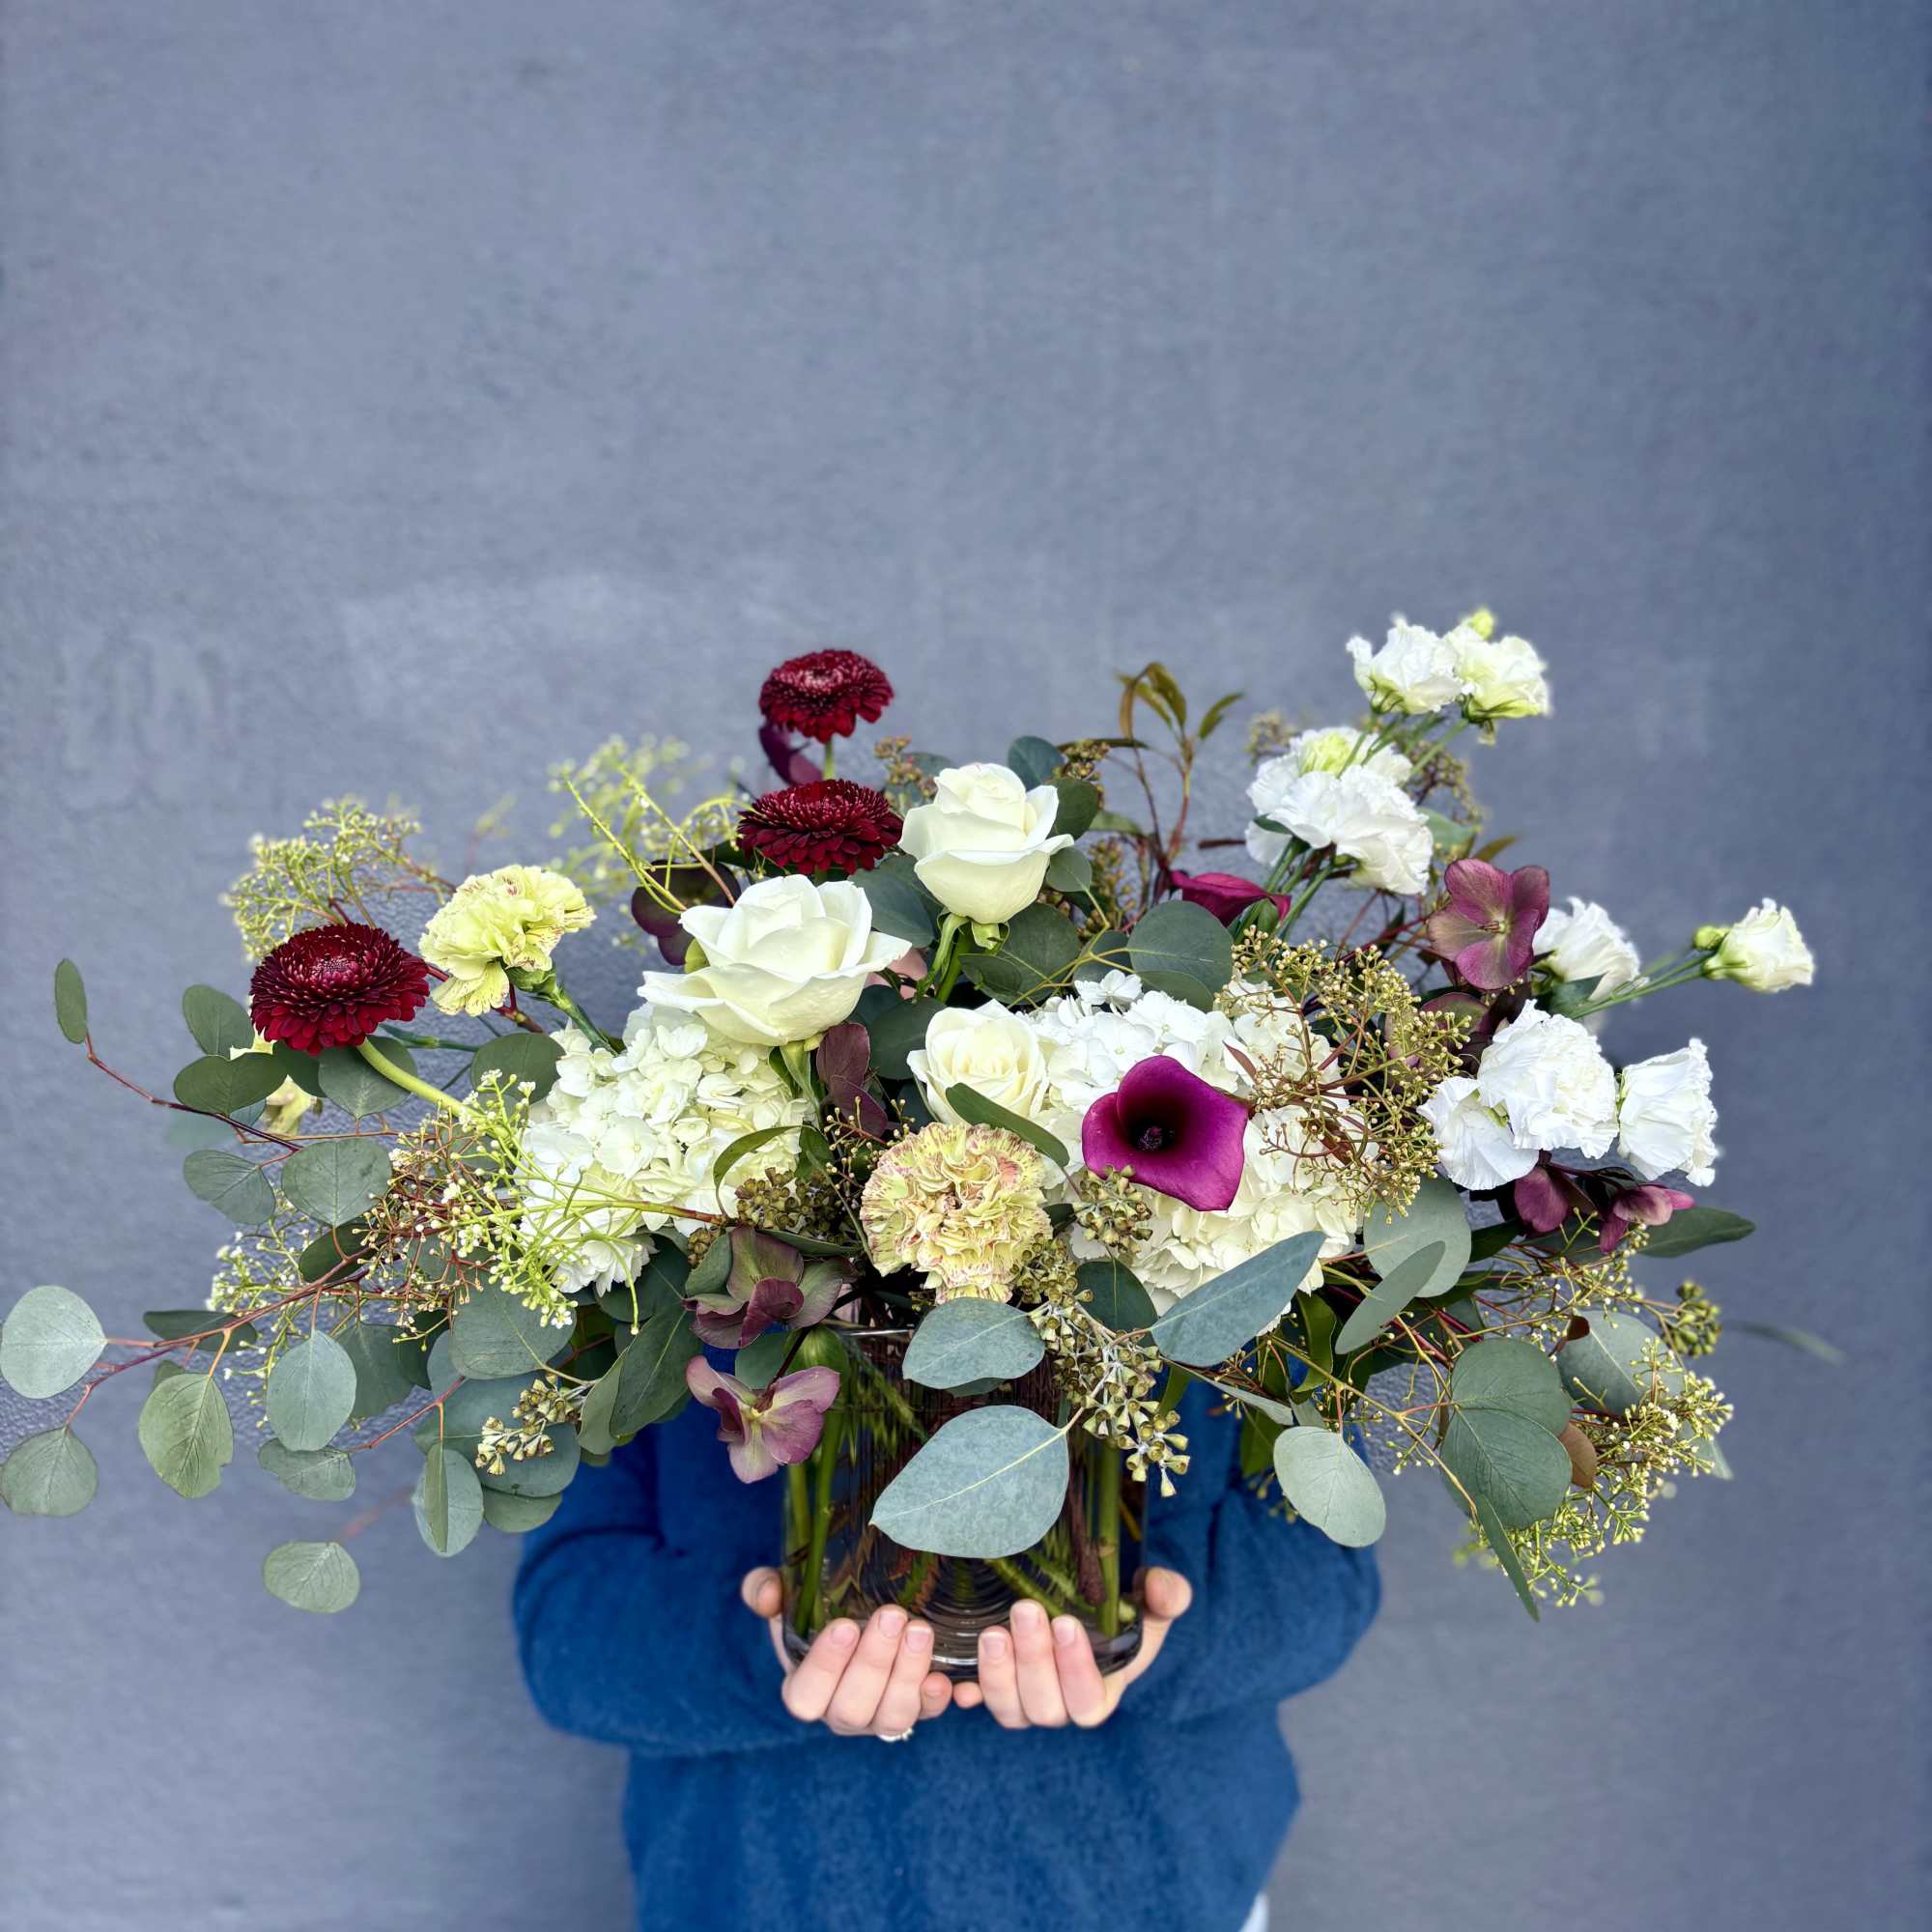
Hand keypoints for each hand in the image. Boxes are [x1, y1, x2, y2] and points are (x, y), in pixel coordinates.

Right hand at [740, 1568, 951, 1737]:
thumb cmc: (818, 1611)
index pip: (807, 1696)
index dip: (825, 1667)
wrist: (862, 1616)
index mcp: (805, 1690)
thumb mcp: (787, 1597)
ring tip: (921, 1631)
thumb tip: (768, 1594)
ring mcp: (879, 1717)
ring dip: (908, 1675)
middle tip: (893, 1616)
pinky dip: (940, 1699)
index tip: (844, 1626)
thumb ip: (764, 1589)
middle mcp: (842, 1713)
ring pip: (894, 1716)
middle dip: (874, 1662)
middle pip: (853, 1708)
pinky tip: (948, 1677)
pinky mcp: (917, 1710)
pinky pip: (930, 1714)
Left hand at [951, 1567, 1192, 1728]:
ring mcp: (1023, 1700)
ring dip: (998, 1674)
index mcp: (1100, 1693)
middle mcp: (1059, 1705)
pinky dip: (966, 1692)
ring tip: (992, 1632)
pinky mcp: (994, 1686)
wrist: (1083, 1606)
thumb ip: (1166, 1596)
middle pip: (1044, 1706)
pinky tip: (957, 1677)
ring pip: (1009, 1709)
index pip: (1088, 1701)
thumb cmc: (1122, 1610)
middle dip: (1033, 1660)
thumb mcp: (1150, 1601)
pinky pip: (975, 1702)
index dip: (1076, 1670)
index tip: (1068, 1623)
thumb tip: (1165, 1591)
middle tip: (1025, 1609)